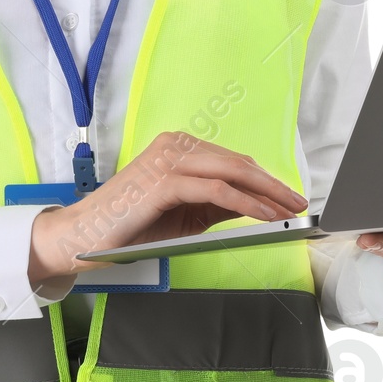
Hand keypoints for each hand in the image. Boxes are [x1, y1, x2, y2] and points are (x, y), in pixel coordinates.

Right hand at [28, 131, 308, 284]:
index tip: (289, 197)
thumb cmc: (130, 226)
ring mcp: (168, 159)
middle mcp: (174, 145)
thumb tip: (255, 206)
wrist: (83, 237)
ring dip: (265, 192)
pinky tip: (263, 214)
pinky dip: (244, 202)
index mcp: (178, 147)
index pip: (232, 160)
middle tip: (299, 203)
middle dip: (272, 184)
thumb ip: (215, 205)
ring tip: (287, 210)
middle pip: (237, 162)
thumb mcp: (183, 214)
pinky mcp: (164, 181)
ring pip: (230, 171)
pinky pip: (215, 190)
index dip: (265, 179)